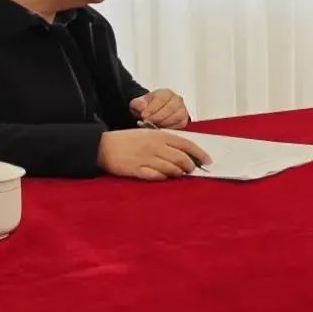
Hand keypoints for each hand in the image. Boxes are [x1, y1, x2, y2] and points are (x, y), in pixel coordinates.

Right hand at [97, 129, 211, 180]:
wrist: (104, 145)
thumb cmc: (129, 140)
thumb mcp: (149, 134)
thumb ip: (166, 141)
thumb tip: (185, 152)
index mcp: (159, 135)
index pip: (186, 144)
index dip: (199, 153)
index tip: (208, 161)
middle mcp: (155, 146)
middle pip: (181, 158)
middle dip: (190, 166)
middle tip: (192, 170)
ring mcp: (146, 158)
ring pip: (171, 169)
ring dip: (178, 173)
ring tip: (179, 174)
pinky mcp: (137, 170)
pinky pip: (156, 176)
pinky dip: (163, 177)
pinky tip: (163, 176)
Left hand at [129, 88, 189, 128]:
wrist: (152, 113)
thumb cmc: (148, 108)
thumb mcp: (138, 103)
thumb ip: (138, 103)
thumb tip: (142, 106)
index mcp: (166, 93)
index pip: (161, 99)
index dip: (152, 108)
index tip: (144, 115)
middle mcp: (176, 100)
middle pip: (171, 108)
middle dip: (158, 117)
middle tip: (148, 123)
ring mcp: (182, 110)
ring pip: (177, 117)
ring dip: (164, 123)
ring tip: (154, 126)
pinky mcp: (184, 121)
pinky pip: (180, 125)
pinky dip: (170, 128)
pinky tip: (162, 128)